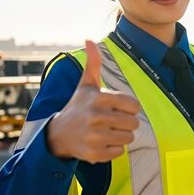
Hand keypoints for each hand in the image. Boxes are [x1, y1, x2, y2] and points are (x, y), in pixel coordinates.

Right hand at [47, 40, 140, 162]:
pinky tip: (101, 142)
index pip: (134, 105)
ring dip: (121, 136)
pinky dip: (114, 149)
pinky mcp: (94, 154)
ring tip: (108, 131)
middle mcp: (96, 117)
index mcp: (98, 98)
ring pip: (128, 139)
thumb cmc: (78, 106)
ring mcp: (94, 136)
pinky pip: (119, 152)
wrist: (59, 134)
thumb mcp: (86, 84)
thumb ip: (93, 63)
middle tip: (113, 121)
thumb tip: (89, 40)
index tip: (118, 108)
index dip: (130, 107)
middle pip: (134, 123)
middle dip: (127, 123)